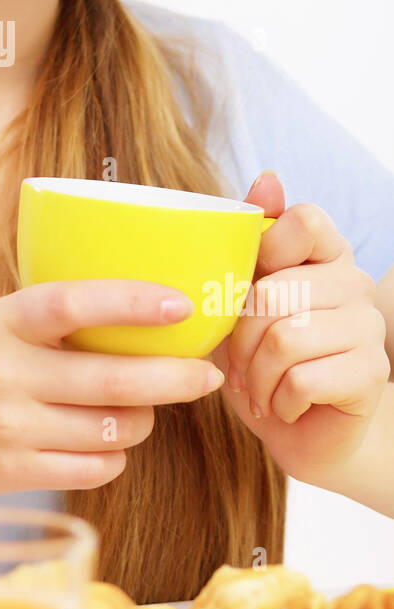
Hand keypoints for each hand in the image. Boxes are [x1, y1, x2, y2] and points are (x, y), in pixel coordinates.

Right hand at [0, 279, 224, 502]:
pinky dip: (113, 457)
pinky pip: (90, 470)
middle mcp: (5, 375)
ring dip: (143, 420)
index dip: (132, 301)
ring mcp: (8, 429)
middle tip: (207, 374)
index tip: (179, 303)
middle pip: (112, 378)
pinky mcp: (10, 473)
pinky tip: (108, 444)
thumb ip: (39, 323)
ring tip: (146, 409)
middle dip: (174, 377)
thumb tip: (126, 315)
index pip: (74, 303)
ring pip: (111, 430)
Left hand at [211, 171, 389, 485]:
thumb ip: (249, 239)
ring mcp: (368, 326)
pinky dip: (278, 400)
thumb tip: (268, 178)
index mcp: (324, 253)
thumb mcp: (238, 300)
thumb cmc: (261, 358)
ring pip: (285, 338)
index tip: (245, 294)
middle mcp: (352, 281)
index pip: (303, 220)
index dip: (264, 254)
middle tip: (238, 365)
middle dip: (239, 339)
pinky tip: (283, 406)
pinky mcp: (371, 373)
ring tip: (257, 389)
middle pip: (275, 291)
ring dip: (255, 376)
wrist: (297, 430)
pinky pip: (302, 379)